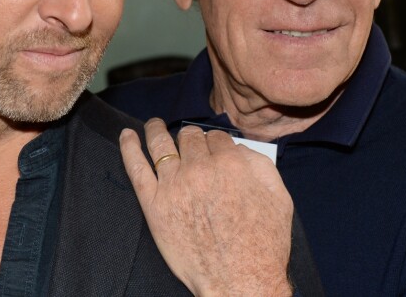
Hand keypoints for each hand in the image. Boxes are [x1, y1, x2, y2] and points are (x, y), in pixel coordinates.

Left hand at [120, 119, 292, 296]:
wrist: (240, 281)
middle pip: (189, 136)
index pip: (216, 136)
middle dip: (190, 136)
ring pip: (161, 144)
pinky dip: (129, 148)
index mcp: (230, 162)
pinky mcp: (155, 204)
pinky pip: (137, 168)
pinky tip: (127, 136)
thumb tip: (237, 149)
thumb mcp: (278, 196)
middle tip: (189, 141)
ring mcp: (174, 185)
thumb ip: (259, 164)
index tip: (213, 147)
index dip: (215, 140)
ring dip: (156, 129)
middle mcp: (200, 168)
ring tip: (153, 124)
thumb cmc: (263, 243)